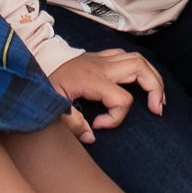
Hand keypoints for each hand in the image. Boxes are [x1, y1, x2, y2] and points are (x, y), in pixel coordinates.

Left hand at [48, 47, 164, 142]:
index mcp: (92, 79)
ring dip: (153, 77)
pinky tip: (140, 83)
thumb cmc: (43, 83)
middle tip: (157, 109)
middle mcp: (101, 66)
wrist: (34, 61)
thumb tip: (91, 136)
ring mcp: (102, 59)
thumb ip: (72, 123)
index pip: (122, 99)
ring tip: (156, 98)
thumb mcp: (51, 106)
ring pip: (138, 59)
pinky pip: (127, 56)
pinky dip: (140, 69)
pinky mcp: (100, 57)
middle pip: (141, 69)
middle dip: (155, 89)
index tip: (97, 126)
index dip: (116, 118)